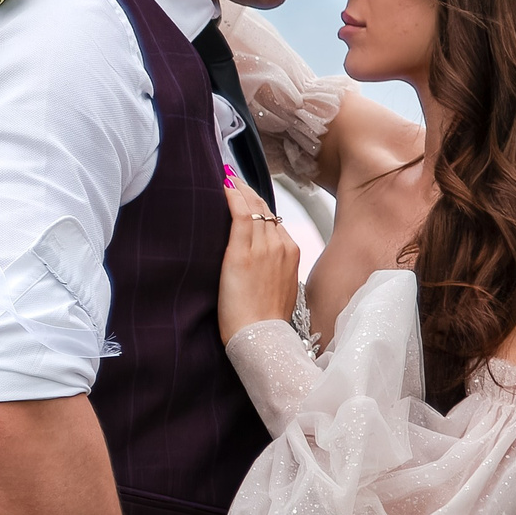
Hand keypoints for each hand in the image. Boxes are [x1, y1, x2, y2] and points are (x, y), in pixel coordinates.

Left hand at [219, 172, 300, 343]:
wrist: (261, 336)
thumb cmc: (265, 321)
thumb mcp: (280, 289)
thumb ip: (275, 269)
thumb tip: (262, 262)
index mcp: (291, 253)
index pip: (274, 220)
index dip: (259, 205)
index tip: (247, 195)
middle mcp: (281, 245)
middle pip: (265, 210)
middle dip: (249, 192)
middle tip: (233, 178)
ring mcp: (263, 247)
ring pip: (254, 208)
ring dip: (239, 190)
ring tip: (227, 177)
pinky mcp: (242, 253)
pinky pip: (241, 215)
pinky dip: (233, 197)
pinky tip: (224, 185)